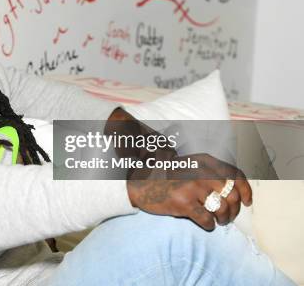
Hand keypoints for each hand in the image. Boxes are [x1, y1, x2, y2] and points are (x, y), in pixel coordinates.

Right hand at [126, 154, 252, 230]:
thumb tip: (236, 190)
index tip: (247, 201)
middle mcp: (201, 171)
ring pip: (222, 208)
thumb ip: (210, 172)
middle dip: (234, 209)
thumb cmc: (166, 178)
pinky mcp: (183, 202)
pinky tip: (205, 224)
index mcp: (204, 161)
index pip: (235, 174)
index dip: (246, 190)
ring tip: (218, 221)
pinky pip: (207, 219)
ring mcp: (192, 187)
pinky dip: (209, 225)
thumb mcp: (189, 166)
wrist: (138, 184)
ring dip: (224, 219)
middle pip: (232, 195)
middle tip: (227, 216)